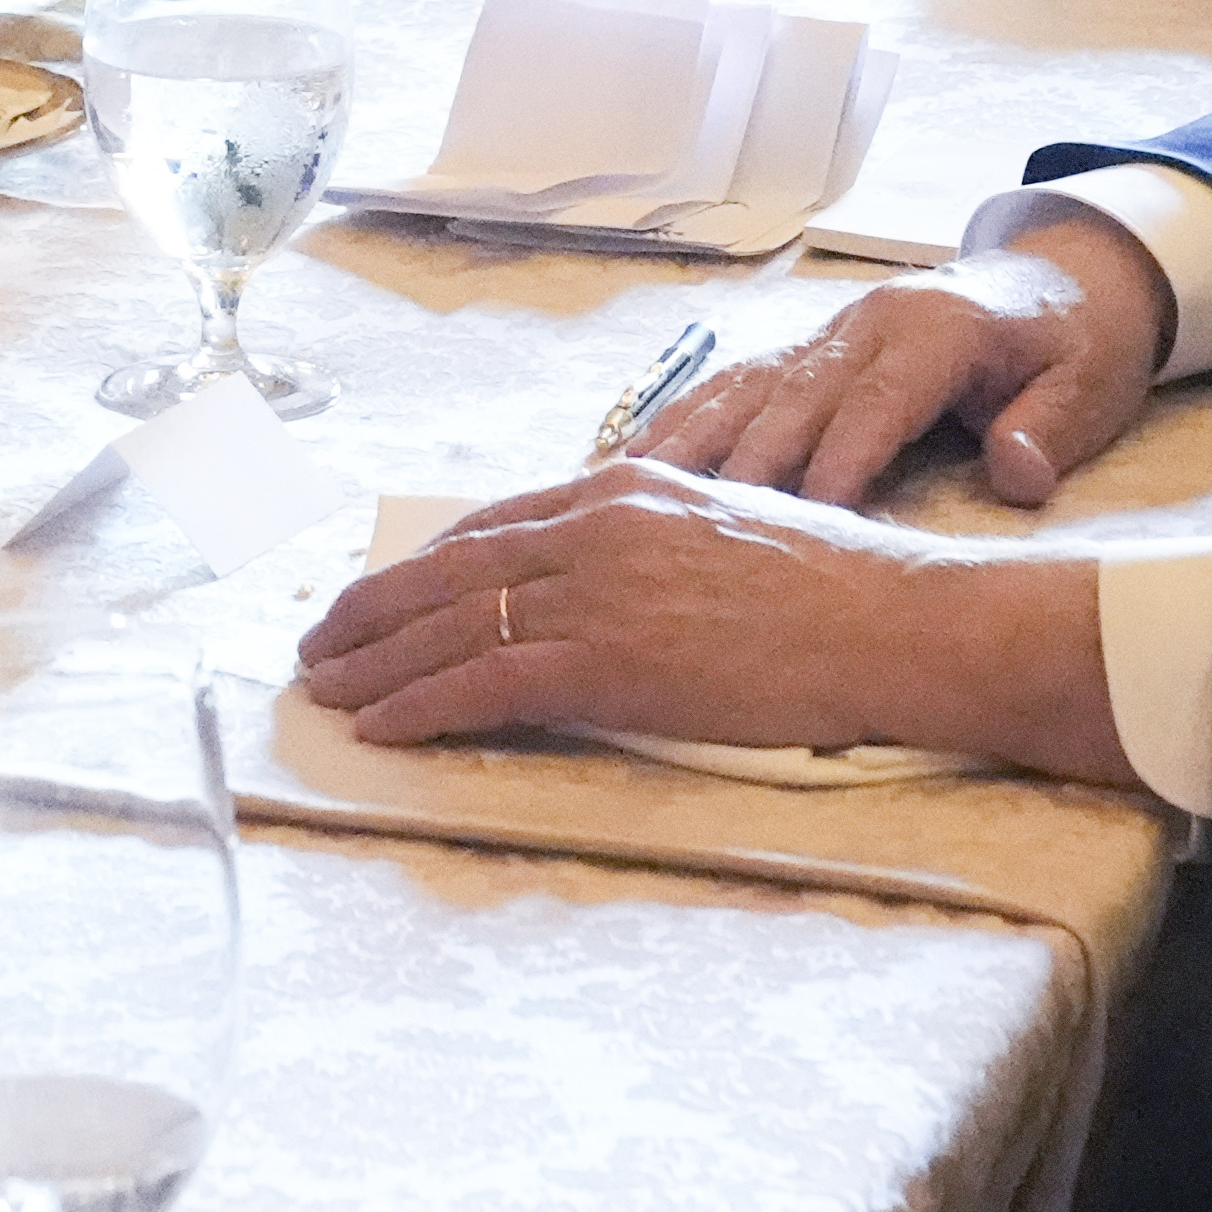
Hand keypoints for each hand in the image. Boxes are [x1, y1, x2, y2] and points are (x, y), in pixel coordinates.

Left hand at [290, 461, 1135, 782]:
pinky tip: (383, 725)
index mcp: (625, 486)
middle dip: (373, 610)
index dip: (423, 566)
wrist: (893, 620)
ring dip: (376, 662)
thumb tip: (600, 585)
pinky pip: (485, 682)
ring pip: (454, 624)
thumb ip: (650, 547)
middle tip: (319, 643)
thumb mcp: (725, 531)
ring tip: (327, 691)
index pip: (492, 525)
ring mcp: (599, 588)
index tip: (379, 593)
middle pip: (451, 568)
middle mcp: (597, 523)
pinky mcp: (609, 658)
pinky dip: (422, 704)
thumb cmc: (834, 591)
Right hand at [621, 206, 1177, 508]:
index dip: (840, 459)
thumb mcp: (1085, 387)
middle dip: (745, 464)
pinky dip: (678, 420)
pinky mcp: (797, 349)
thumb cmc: (1066, 348)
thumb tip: (1018, 474)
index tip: (806, 521)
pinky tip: (628, 462)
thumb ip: (1048, 429)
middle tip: (693, 531)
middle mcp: (863, 324)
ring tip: (625, 497)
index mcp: (934, 330)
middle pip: (793, 398)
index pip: (876, 401)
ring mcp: (822, 332)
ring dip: (686, 441)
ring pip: (742, 387)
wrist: (1051, 284)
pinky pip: (728, 383)